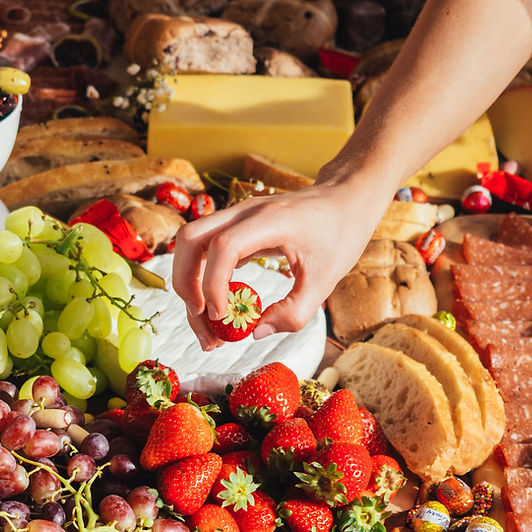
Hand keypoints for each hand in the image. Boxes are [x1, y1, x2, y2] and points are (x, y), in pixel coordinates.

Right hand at [171, 181, 384, 350]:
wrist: (346, 198)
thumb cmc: (340, 233)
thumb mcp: (326, 279)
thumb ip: (294, 312)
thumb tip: (257, 333)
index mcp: (268, 220)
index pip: (223, 247)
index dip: (213, 285)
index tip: (222, 317)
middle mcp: (244, 212)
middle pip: (189, 239)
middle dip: (185, 283)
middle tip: (202, 320)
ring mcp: (236, 216)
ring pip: (190, 243)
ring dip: (187, 283)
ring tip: (205, 322)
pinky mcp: (236, 227)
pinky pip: (204, 249)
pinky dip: (201, 278)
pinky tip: (217, 307)